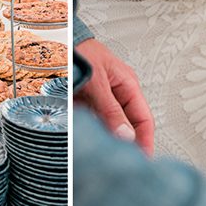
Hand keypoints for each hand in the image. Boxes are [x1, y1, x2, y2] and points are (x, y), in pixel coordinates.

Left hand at [75, 38, 154, 155]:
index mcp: (128, 86)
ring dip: (104, 140)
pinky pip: (91, 124)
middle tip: (119, 163)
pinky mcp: (85, 105)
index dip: (145, 141)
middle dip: (124, 145)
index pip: (144, 120)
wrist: (60, 41)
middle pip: (127, 127)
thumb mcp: (97, 81)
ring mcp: (101, 101)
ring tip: (100, 155)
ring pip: (108, 128)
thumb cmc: (81, 51)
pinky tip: (84, 141)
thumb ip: (110, 109)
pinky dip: (89, 133)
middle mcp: (117, 95)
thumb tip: (125, 136)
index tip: (142, 160)